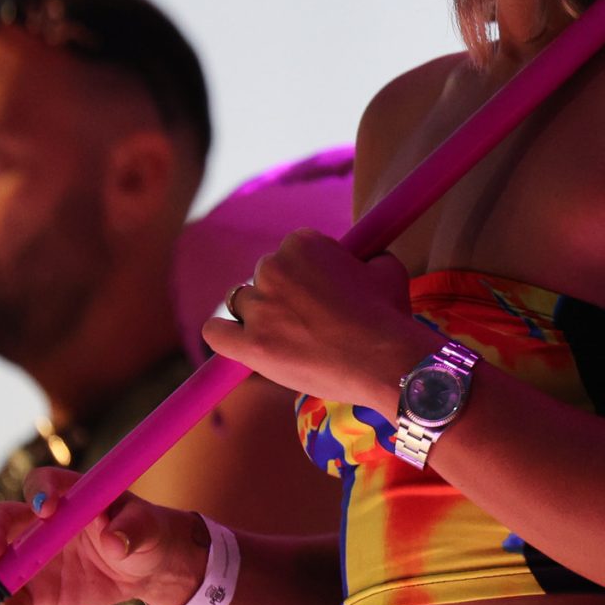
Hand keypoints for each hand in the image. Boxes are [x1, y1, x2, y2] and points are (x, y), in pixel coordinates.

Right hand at [0, 466, 209, 604]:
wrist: (141, 568)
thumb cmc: (143, 533)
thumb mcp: (146, 527)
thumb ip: (132, 528)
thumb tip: (113, 540)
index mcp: (67, 494)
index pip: (42, 482)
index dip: (39, 492)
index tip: (45, 510)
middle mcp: (38, 522)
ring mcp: (30, 556)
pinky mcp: (33, 590)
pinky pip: (13, 601)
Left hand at [201, 230, 430, 412]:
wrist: (386, 361)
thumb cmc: (389, 315)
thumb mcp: (385, 267)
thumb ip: (363, 257)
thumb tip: (361, 261)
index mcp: (302, 243)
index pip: (290, 253)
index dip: (308, 274)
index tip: (324, 293)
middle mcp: (273, 268)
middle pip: (265, 276)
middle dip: (284, 295)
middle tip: (311, 319)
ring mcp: (259, 308)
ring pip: (243, 304)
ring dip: (261, 316)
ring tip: (290, 337)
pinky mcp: (249, 345)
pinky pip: (216, 333)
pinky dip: (224, 336)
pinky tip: (241, 342)